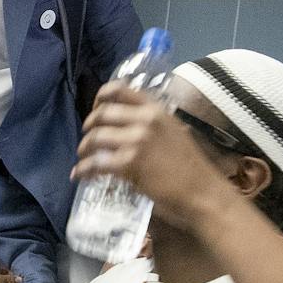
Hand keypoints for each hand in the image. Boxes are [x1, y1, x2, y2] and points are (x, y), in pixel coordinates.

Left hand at [72, 82, 224, 230]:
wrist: (203, 192)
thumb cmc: (192, 168)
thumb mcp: (173, 134)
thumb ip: (151, 126)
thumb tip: (126, 130)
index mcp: (156, 110)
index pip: (119, 90)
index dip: (100, 98)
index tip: (96, 108)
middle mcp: (145, 120)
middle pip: (102, 114)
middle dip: (88, 127)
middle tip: (87, 139)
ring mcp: (137, 140)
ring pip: (96, 137)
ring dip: (84, 149)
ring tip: (83, 159)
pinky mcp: (130, 163)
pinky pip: (97, 163)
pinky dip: (84, 169)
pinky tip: (80, 175)